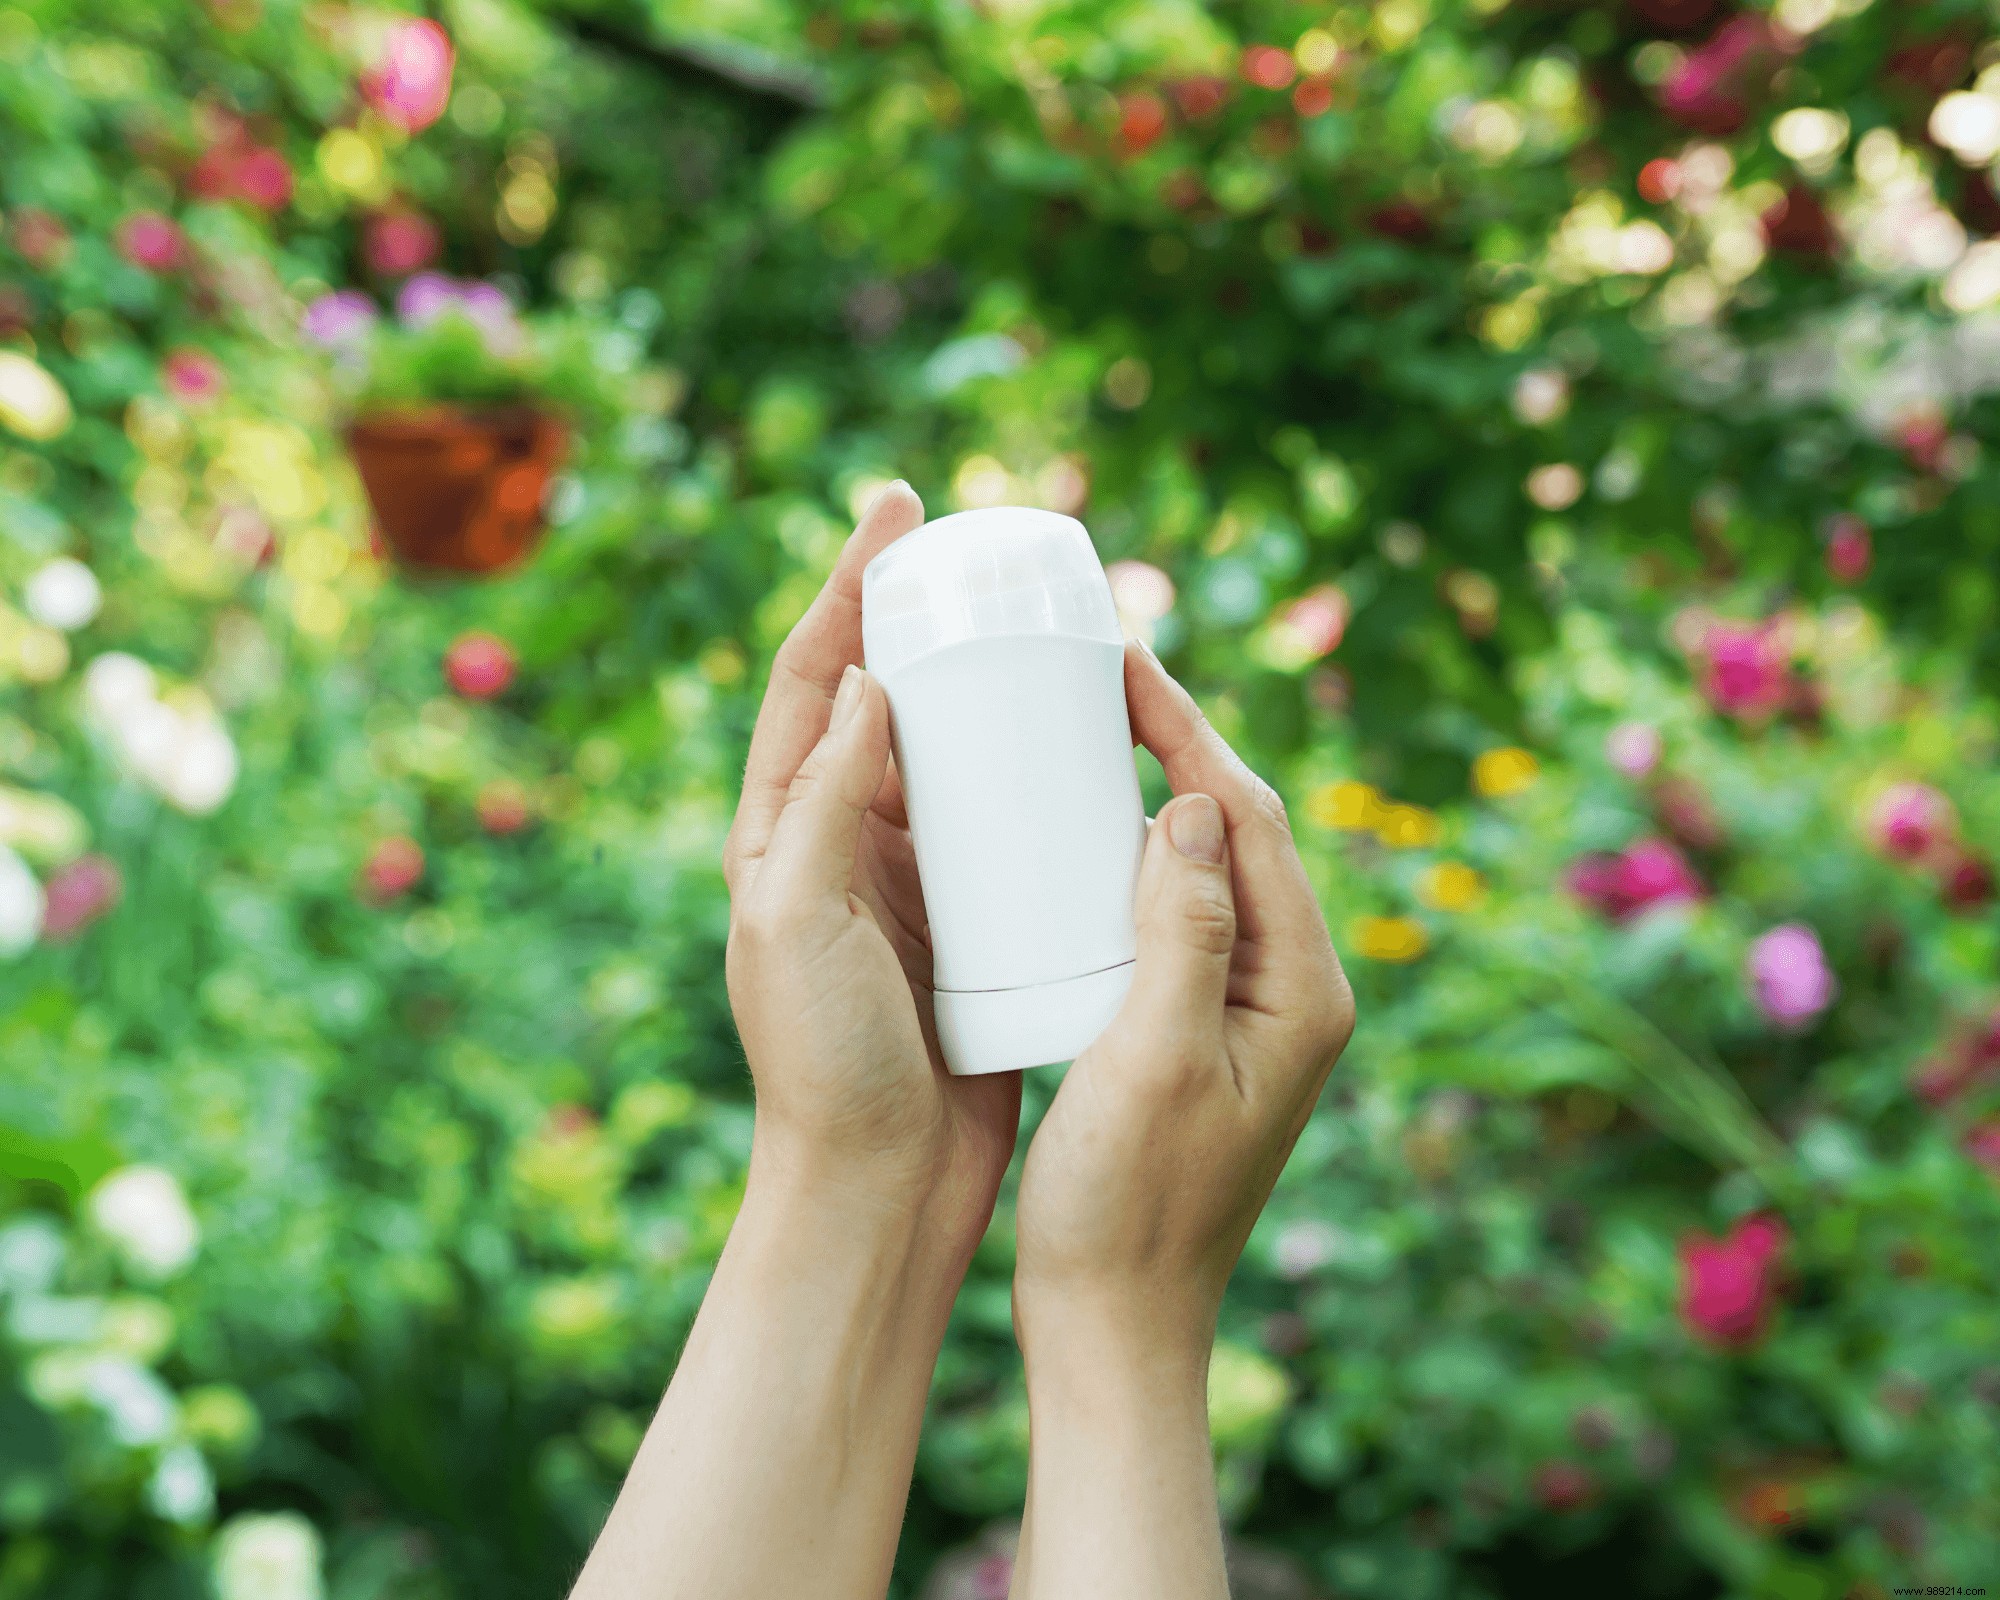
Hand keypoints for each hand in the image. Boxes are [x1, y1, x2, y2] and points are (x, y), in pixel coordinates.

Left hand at [574, 487, 1021, 1599]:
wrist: (878, 1183)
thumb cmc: (822, 1061)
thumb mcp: (796, 919)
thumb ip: (823, 804)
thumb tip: (871, 683)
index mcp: (779, 830)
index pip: (811, 677)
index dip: (846, 585)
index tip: (896, 510)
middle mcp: (839, 840)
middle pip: (883, 694)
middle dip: (922, 613)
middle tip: (984, 548)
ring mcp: (906, 878)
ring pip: (948, 752)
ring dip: (985, 685)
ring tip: (1042, 625)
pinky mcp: (969, 919)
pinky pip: (1002, 824)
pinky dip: (1034, 773)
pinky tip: (1084, 744)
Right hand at [1006, 643, 1351, 1599]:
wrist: (1116, 1321)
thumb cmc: (1126, 1208)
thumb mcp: (1152, 1063)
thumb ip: (1187, 933)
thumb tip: (1196, 809)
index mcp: (1304, 992)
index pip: (1255, 824)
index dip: (1191, 735)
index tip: (1126, 663)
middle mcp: (1298, 992)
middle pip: (1246, 832)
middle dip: (1183, 745)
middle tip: (1106, 672)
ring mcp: (1257, 1013)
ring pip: (1216, 868)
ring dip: (1164, 793)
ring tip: (1098, 727)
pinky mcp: (1209, 1031)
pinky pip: (1185, 914)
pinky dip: (1141, 859)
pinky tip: (1089, 838)